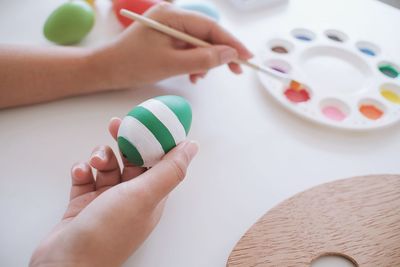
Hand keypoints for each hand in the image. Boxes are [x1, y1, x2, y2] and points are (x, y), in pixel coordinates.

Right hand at [30, 117, 198, 266]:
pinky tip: (80, 173)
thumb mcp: (144, 195)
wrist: (64, 263)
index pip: (160, 161)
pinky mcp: (84, 204)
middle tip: (116, 125)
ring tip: (95, 162)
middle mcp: (131, 198)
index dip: (155, 140)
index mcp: (151, 197)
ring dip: (101, 157)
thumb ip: (170, 169)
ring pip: (108, 166)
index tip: (148, 121)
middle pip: (132, 160)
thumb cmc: (107, 232)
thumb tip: (192, 146)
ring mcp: (106, 201)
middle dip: (125, 141)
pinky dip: (82, 171)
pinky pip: (86, 177)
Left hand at [93, 2, 252, 87]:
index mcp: (173, 16)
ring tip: (200, 78)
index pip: (210, 27)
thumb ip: (202, 59)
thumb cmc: (133, 64)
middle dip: (220, 54)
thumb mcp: (171, 64)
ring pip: (199, 44)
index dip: (231, 42)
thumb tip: (229, 54)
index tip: (247, 57)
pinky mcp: (167, 40)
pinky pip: (188, 50)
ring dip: (205, 62)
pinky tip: (192, 76)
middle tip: (235, 71)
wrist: (107, 70)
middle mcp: (173, 18)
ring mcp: (170, 29)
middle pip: (207, 34)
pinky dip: (194, 63)